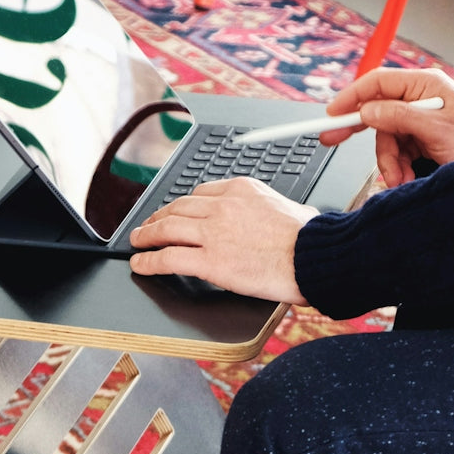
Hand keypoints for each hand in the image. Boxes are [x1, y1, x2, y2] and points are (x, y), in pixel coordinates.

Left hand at [129, 178, 317, 301]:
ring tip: (137, 241)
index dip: (184, 205)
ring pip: (167, 228)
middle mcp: (223, 206)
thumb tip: (281, 216)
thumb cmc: (312, 238)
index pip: (202, 193)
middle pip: (178, 207)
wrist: (315, 256)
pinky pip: (168, 257)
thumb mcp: (292, 208)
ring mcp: (214, 233)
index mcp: (241, 190)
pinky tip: (140, 263)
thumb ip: (274, 209)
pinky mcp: (210, 261)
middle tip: (148, 224)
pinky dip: (149, 260)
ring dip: (147, 234)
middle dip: (158, 216)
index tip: (178, 211)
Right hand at [323, 67, 453, 186]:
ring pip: (385, 138)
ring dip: (389, 162)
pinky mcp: (422, 139)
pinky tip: (408, 177)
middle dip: (359, 131)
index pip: (378, 83)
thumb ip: (400, 117)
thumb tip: (367, 111)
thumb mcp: (437, 130)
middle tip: (331, 139)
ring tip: (401, 177)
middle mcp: (420, 98)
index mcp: (425, 85)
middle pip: (377, 110)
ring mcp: (420, 119)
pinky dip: (398, 167)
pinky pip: (397, 152)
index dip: (351, 97)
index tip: (332, 114)